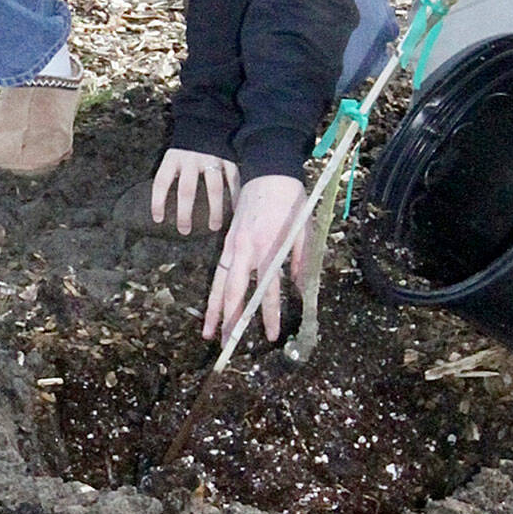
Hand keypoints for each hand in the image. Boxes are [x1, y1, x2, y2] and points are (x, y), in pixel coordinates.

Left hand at [151, 148, 238, 234]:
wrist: (207, 119)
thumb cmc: (186, 146)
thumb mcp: (173, 155)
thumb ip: (171, 175)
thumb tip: (163, 205)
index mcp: (173, 158)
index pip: (161, 181)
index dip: (158, 201)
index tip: (158, 219)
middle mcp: (191, 159)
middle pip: (187, 189)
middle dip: (185, 213)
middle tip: (184, 230)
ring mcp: (212, 158)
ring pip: (213, 187)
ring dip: (214, 210)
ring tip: (213, 227)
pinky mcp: (228, 158)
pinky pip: (233, 180)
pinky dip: (234, 196)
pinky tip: (234, 211)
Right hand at [203, 175, 308, 344]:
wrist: (268, 169)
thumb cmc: (291, 198)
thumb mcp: (304, 228)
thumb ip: (301, 259)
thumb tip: (299, 288)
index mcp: (269, 247)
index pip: (267, 290)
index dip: (269, 314)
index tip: (271, 335)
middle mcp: (246, 249)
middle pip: (234, 291)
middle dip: (230, 319)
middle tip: (227, 344)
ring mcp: (233, 244)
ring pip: (219, 282)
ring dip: (213, 309)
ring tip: (208, 333)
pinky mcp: (227, 239)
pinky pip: (218, 269)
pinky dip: (213, 289)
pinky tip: (211, 304)